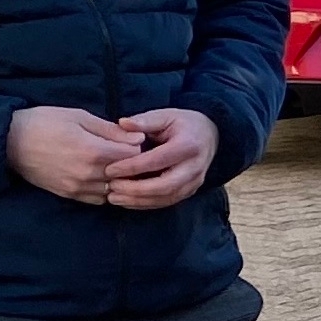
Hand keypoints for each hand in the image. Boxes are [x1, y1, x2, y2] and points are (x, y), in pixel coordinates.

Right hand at [7, 107, 144, 204]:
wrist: (10, 142)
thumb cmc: (45, 122)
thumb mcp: (80, 117)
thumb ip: (110, 130)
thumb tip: (138, 138)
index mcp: (93, 151)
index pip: (133, 155)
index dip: (137, 146)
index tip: (133, 138)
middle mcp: (88, 174)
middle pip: (126, 174)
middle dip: (131, 163)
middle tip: (126, 151)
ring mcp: (78, 187)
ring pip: (113, 190)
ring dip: (119, 179)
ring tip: (115, 164)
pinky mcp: (68, 195)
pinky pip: (98, 199)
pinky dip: (105, 190)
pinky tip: (102, 177)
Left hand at [104, 108, 219, 210]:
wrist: (210, 135)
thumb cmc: (183, 124)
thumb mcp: (166, 115)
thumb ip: (145, 120)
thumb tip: (122, 123)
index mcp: (188, 145)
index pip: (156, 160)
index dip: (131, 167)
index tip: (109, 169)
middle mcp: (195, 167)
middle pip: (163, 186)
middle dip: (134, 190)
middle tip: (110, 187)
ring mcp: (195, 182)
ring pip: (165, 198)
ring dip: (137, 200)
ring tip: (113, 197)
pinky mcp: (191, 191)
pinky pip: (166, 202)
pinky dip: (145, 204)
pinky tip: (127, 201)